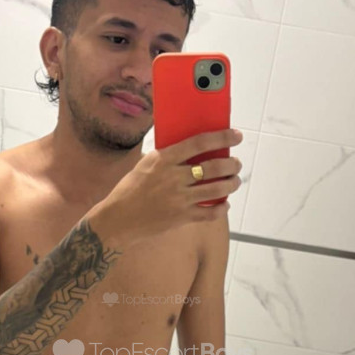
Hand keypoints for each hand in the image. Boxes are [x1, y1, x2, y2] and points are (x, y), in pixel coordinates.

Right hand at [87, 128, 243, 248]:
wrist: (118, 219)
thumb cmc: (129, 190)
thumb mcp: (145, 164)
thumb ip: (167, 157)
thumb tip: (189, 148)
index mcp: (164, 159)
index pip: (199, 143)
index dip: (222, 137)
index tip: (236, 135)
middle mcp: (174, 177)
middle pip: (214, 167)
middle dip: (232, 164)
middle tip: (236, 163)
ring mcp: (180, 198)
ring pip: (217, 189)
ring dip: (232, 184)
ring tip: (234, 181)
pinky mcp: (182, 217)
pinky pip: (210, 213)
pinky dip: (221, 208)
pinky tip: (224, 204)